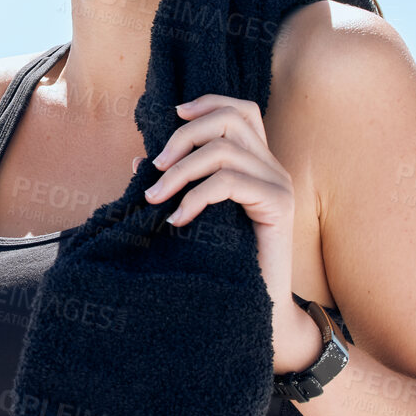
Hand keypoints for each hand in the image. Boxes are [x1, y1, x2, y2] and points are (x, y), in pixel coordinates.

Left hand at [142, 95, 322, 370]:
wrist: (261, 312)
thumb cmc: (226, 265)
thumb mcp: (196, 217)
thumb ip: (175, 186)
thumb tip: (137, 160)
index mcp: (257, 163)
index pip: (241, 110)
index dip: (208, 103)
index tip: (173, 115)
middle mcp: (272, 168)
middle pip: (231, 119)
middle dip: (184, 135)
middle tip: (155, 168)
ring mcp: (279, 184)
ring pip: (225, 150)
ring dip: (181, 170)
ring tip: (156, 198)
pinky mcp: (279, 205)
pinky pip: (230, 182)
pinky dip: (196, 195)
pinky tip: (178, 219)